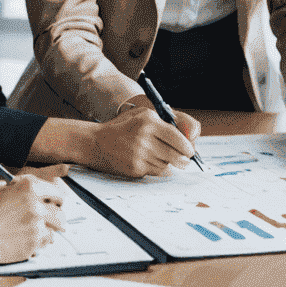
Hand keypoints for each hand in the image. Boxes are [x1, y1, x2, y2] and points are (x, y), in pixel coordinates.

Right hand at [0, 176, 64, 267]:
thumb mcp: (1, 190)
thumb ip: (21, 190)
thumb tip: (35, 193)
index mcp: (30, 187)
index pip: (56, 192)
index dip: (56, 199)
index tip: (56, 203)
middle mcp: (37, 205)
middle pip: (59, 213)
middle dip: (56, 217)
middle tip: (54, 221)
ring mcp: (36, 225)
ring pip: (54, 229)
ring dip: (48, 230)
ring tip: (38, 232)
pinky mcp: (32, 243)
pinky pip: (45, 243)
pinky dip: (40, 242)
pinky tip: (29, 241)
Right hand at [84, 100, 199, 177]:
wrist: (95, 142)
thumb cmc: (121, 127)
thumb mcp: (141, 115)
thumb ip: (162, 123)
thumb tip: (185, 138)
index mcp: (148, 121)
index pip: (176, 136)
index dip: (186, 146)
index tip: (190, 151)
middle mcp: (144, 137)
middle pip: (174, 154)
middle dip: (183, 159)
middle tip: (185, 161)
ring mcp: (139, 154)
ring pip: (166, 164)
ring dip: (167, 163)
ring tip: (160, 157)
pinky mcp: (134, 168)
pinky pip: (155, 171)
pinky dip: (158, 169)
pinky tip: (151, 163)